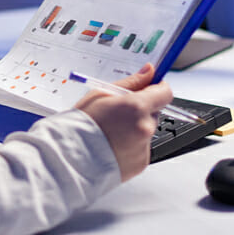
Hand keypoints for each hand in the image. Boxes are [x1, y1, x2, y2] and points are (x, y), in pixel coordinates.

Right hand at [74, 63, 174, 180]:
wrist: (69, 158)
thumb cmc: (80, 125)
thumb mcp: (101, 94)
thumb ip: (131, 83)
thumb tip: (149, 71)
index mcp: (136, 107)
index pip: (164, 93)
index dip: (158, 88)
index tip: (150, 87)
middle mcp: (144, 128)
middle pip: (154, 113)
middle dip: (140, 110)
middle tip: (117, 114)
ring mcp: (144, 148)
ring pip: (146, 131)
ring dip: (135, 129)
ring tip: (110, 133)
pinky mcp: (141, 163)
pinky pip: (141, 148)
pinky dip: (130, 146)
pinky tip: (112, 146)